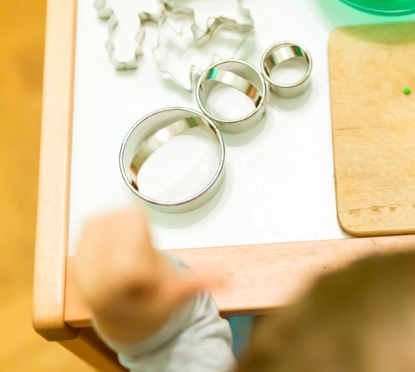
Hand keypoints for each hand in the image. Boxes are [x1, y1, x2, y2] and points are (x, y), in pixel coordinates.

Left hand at [73, 208, 214, 343]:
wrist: (114, 306)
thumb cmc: (142, 306)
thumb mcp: (169, 301)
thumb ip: (195, 284)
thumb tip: (228, 278)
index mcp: (104, 287)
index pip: (131, 262)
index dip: (148, 265)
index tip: (146, 281)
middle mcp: (85, 263)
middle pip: (132, 231)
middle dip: (144, 245)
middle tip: (142, 266)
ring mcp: (83, 243)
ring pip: (125, 216)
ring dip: (136, 232)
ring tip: (134, 255)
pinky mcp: (86, 228)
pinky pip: (115, 211)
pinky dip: (126, 222)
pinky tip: (125, 243)